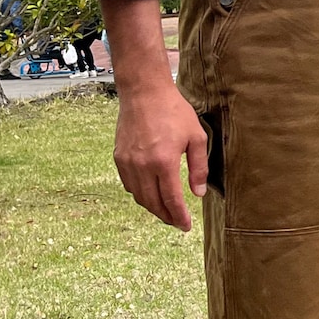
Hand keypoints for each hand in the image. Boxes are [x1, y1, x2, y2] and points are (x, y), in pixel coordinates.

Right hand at [113, 84, 208, 230]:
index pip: (171, 199)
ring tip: (165, 212)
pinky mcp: (119, 157)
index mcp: (163, 162)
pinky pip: (129, 184)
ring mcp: (128, 162)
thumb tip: (198, 193)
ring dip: (153, 208)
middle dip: (166, 216)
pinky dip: (140, 194)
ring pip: (139, 196)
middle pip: (153, 202)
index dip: (179, 216)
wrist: (144, 92)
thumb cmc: (174, 111)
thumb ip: (199, 168)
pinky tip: (150, 194)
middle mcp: (142, 165)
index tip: (186, 226)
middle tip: (177, 223)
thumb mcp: (196, 137)